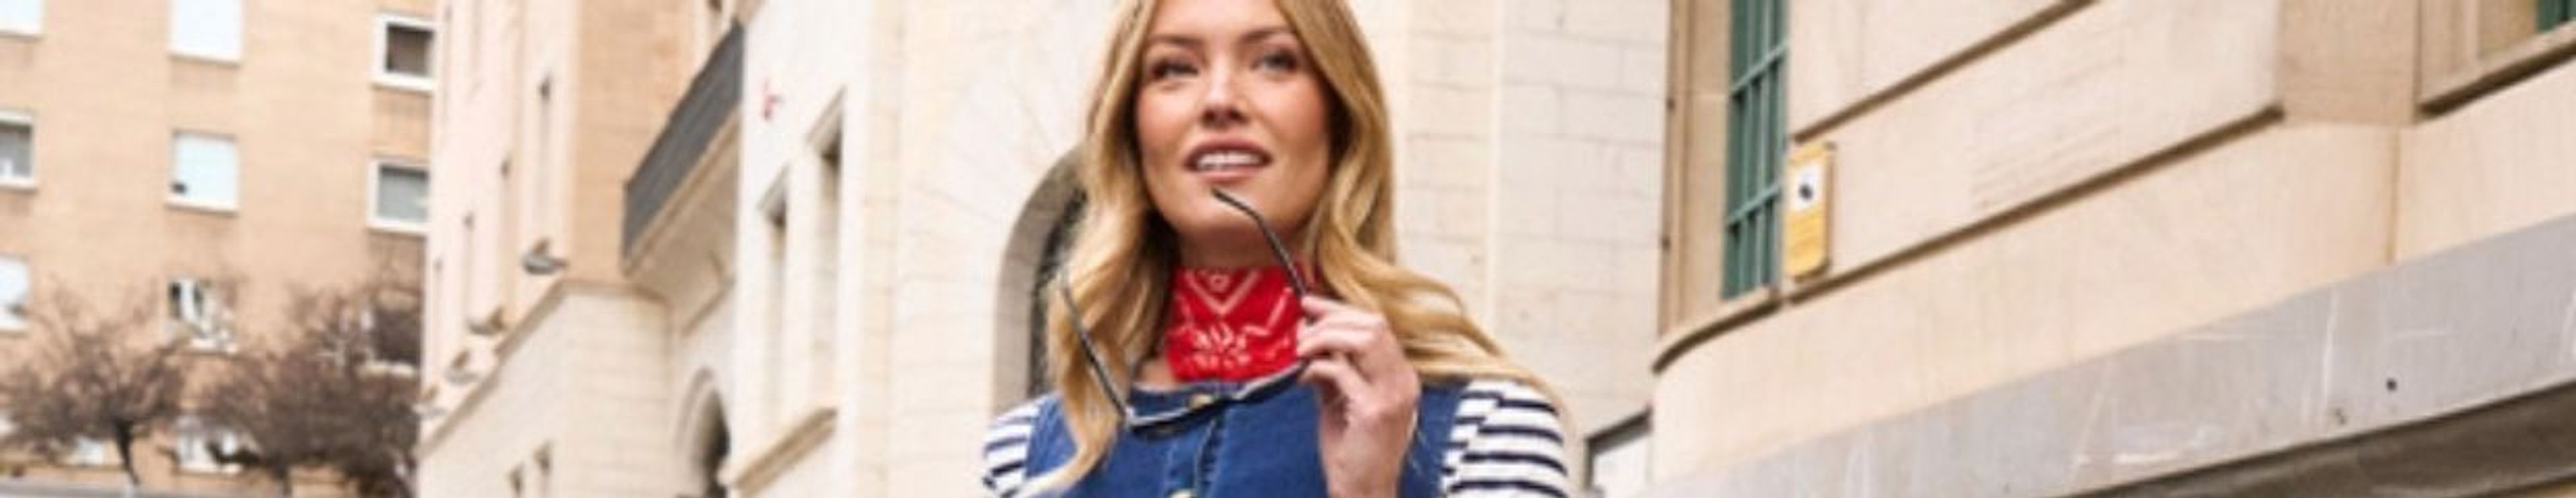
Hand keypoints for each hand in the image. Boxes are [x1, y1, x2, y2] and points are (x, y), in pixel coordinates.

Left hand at [1296, 297, 1420, 497]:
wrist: (1362, 492)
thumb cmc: (1351, 452)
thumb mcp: (1340, 402)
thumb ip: (1332, 370)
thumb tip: (1309, 339)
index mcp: (1400, 376)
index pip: (1377, 324)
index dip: (1340, 309)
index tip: (1309, 304)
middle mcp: (1404, 380)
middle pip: (1374, 323)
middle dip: (1331, 318)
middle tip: (1300, 329)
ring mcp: (1394, 394)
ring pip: (1365, 337)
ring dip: (1325, 337)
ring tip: (1300, 351)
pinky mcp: (1375, 410)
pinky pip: (1343, 370)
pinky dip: (1317, 367)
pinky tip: (1301, 377)